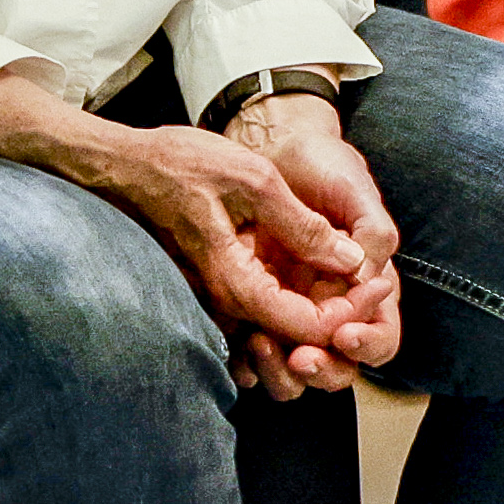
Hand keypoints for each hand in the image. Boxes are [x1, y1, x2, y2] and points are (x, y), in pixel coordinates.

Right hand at [0, 67, 393, 372]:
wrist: (121, 166)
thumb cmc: (179, 165)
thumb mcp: (253, 180)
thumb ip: (304, 226)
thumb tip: (353, 261)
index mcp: (236, 285)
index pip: (310, 329)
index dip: (354, 310)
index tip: (381, 280)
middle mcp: (226, 305)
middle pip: (300, 338)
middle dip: (345, 317)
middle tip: (378, 280)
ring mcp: (219, 301)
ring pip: (285, 328)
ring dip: (325, 311)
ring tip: (355, 276)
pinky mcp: (218, 289)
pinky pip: (266, 311)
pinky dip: (299, 299)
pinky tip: (319, 267)